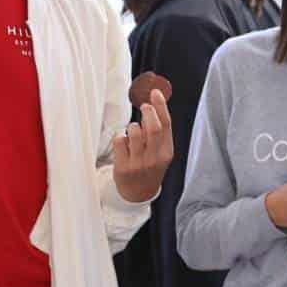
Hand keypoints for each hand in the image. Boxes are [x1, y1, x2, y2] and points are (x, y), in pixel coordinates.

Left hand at [113, 88, 173, 202]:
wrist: (138, 193)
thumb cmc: (150, 168)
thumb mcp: (161, 153)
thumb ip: (159, 134)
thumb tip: (154, 106)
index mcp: (166, 153)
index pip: (166, 125)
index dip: (161, 107)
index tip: (155, 93)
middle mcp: (154, 158)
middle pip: (153, 128)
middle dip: (148, 112)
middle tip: (144, 106)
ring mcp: (139, 163)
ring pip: (134, 132)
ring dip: (132, 126)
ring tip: (133, 131)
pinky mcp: (123, 167)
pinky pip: (120, 141)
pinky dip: (121, 137)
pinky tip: (124, 144)